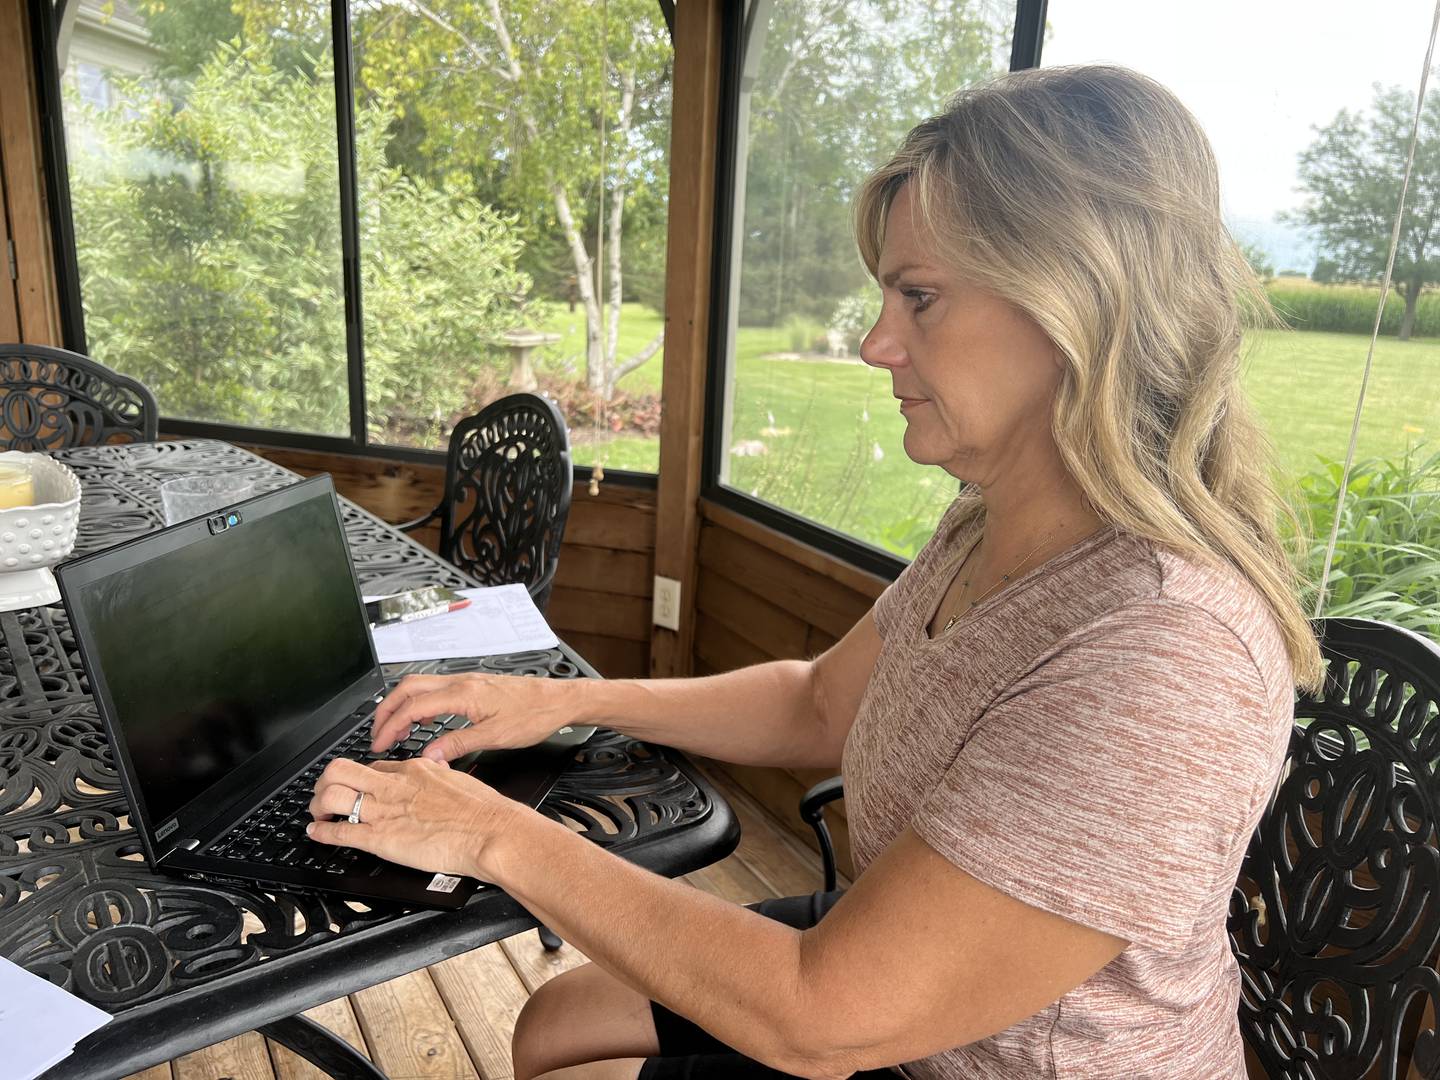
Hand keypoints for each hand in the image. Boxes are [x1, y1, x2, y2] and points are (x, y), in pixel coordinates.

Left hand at [306, 757, 523, 878]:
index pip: (373, 765)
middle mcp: (393, 786)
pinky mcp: (381, 838)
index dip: (360, 777)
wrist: (489, 831)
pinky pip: (340, 830)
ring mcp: (384, 811)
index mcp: (414, 770)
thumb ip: (440, 773)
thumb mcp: (458, 778)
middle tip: (325, 793)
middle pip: (341, 770)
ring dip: (318, 804)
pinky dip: (321, 832)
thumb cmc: (482, 811)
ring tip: (317, 813)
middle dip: (326, 781)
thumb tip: (438, 768)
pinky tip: (316, 832)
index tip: (357, 786)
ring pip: (332, 795)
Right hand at [371, 672, 581, 762]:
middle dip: (386, 710)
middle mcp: (461, 682)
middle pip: (408, 688)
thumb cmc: (534, 715)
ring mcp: (466, 681)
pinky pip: (435, 689)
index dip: (391, 726)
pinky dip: (419, 703)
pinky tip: (422, 720)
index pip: (413, 706)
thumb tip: (429, 755)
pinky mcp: (473, 686)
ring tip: (394, 730)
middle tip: (376, 735)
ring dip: (401, 705)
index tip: (379, 744)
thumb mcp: (496, 736)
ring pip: (420, 686)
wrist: (558, 700)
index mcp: (463, 694)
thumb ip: (459, 744)